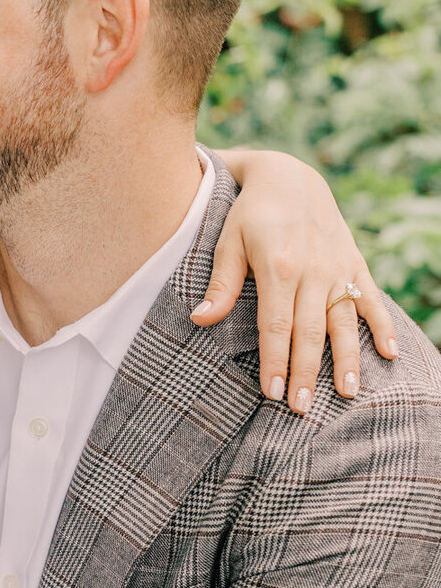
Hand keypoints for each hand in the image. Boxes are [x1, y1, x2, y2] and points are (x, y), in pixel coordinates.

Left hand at [194, 148, 396, 412]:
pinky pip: (371, 299)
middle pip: (310, 332)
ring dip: (347, 360)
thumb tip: (200, 320)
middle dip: (306, 372)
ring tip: (347, 394)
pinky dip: (382, 326)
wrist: (290, 178)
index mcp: (278, 267)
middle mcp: (313, 270)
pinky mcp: (354, 264)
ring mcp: (338, 268)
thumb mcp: (228, 242)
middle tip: (300, 409)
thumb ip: (221, 284)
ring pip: (344, 322)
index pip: (276, 325)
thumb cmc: (250, 215)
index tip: (273, 393)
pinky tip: (388, 355)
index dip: (275, 361)